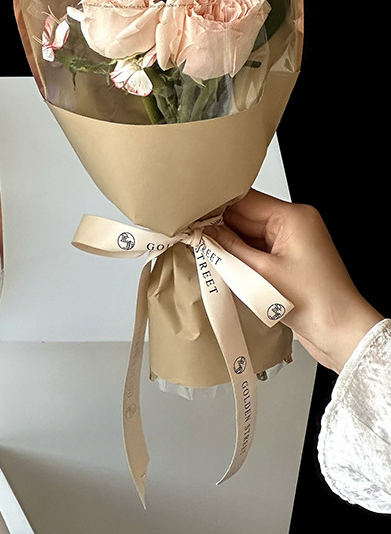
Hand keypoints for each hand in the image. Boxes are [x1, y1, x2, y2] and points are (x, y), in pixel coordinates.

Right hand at [207, 189, 382, 372]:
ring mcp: (291, 242)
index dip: (215, 207)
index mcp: (293, 217)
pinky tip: (223, 265)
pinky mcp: (287, 259)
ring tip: (208, 255)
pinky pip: (256, 249)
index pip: (244, 200)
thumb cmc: (316, 303)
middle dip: (219, 229)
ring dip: (228, 245)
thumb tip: (204, 233)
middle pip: (244, 217)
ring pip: (247, 234)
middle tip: (194, 238)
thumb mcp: (261, 272)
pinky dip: (239, 257)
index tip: (191, 215)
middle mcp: (294, 224)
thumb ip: (228, 248)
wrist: (341, 333)